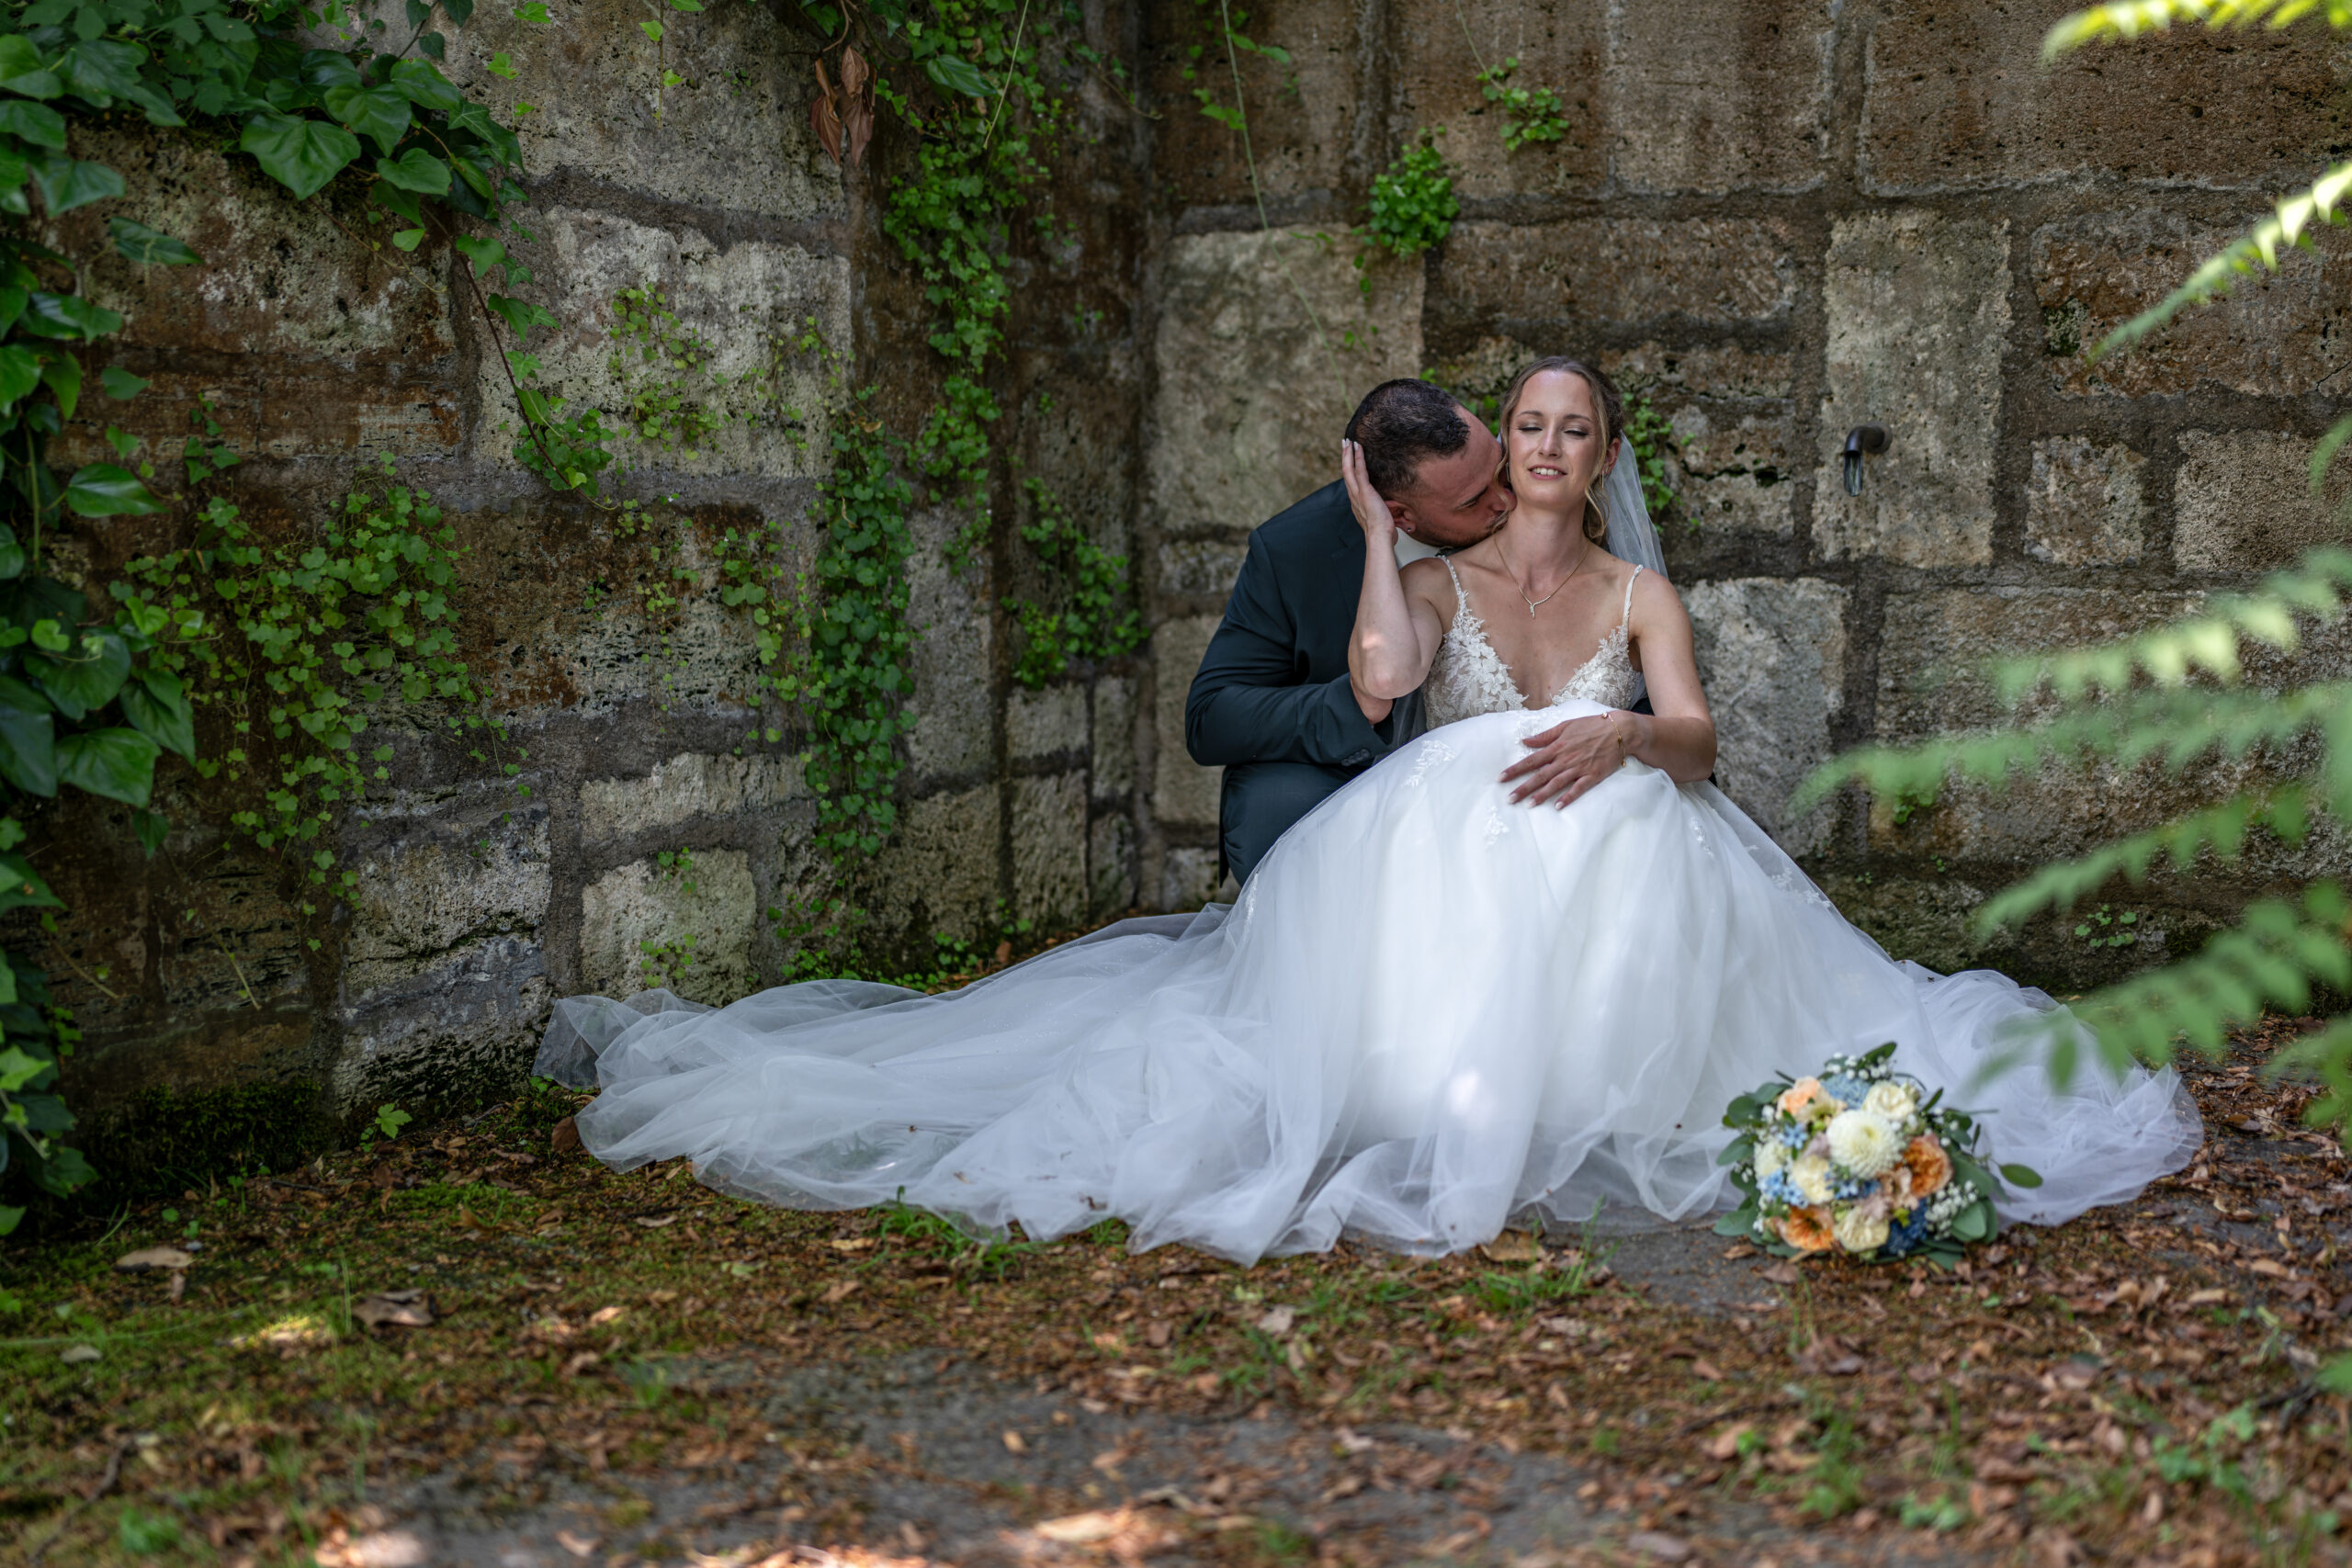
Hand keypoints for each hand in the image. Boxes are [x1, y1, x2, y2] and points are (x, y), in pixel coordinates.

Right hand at [1340, 439, 1396, 542]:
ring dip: (1348, 454)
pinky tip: (1358, 447)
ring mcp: (1357, 493)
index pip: (1350, 482)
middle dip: (1344, 457)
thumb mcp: (1379, 518)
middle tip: (1344, 444)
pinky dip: (1358, 457)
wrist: (1379, 537)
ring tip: (1348, 441)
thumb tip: (1386, 511)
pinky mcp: (1364, 491)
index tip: (1348, 460)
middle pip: (1345, 472)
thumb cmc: (1381, 532)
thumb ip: (1379, 511)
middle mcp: (1353, 496)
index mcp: (1356, 503)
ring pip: (1349, 469)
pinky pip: (1359, 470)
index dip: (1349, 469)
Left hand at [1500, 712, 1634, 807]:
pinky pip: (1578, 789)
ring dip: (1541, 795)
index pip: (1531, 760)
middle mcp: (1565, 759)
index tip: (1501, 778)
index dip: (1515, 770)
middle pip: (1540, 775)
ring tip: (1528, 805)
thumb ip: (1545, 736)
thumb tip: (1525, 741)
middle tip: (1509, 799)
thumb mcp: (1566, 726)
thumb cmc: (1592, 726)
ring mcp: (1579, 768)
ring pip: (1556, 783)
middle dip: (1523, 787)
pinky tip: (1557, 806)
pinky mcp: (1593, 775)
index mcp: (1557, 746)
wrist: (1620, 730)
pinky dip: (1568, 797)